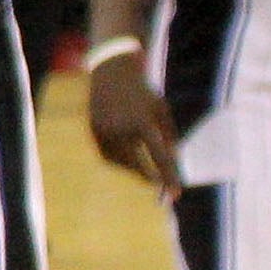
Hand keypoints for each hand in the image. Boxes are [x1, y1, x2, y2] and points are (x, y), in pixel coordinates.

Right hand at [85, 53, 180, 198]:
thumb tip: (170, 164)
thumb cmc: (143, 94)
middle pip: (138, 166)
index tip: (176, 194)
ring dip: (135, 168)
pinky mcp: (94, 134)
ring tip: (144, 162)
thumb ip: (168, 137)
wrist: (111, 75)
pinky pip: (109, 157)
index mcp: (143, 123)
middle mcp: (121, 129)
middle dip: (150, 177)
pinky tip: (128, 154)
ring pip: (122, 163)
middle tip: (161, 187)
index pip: (159, 157)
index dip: (169, 177)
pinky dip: (121, 161)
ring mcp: (105, 132)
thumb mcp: (162, 111)